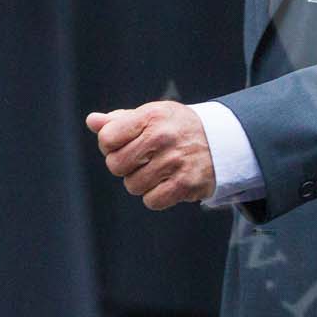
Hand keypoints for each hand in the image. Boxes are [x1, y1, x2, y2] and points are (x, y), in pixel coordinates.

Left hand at [87, 102, 214, 209]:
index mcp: (152, 116)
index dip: (111, 145)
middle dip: (124, 166)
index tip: (125, 144)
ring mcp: (175, 161)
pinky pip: (152, 201)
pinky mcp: (185, 183)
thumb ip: (120, 120)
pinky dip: (156, 196)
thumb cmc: (179, 127)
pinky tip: (168, 183)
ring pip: (132, 185)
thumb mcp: (153, 115)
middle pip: (115, 165)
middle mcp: (163, 137)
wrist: (224, 140)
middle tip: (142, 160)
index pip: (108, 138)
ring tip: (158, 170)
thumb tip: (92, 121)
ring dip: (141, 182)